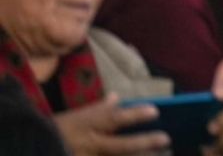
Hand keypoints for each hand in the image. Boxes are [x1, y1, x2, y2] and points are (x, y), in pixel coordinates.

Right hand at [52, 94, 169, 154]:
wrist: (32, 150)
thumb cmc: (54, 132)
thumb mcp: (73, 117)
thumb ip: (97, 109)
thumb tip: (116, 97)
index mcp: (86, 126)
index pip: (113, 118)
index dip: (134, 115)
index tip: (155, 111)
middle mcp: (90, 145)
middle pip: (120, 146)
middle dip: (143, 143)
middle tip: (165, 139)